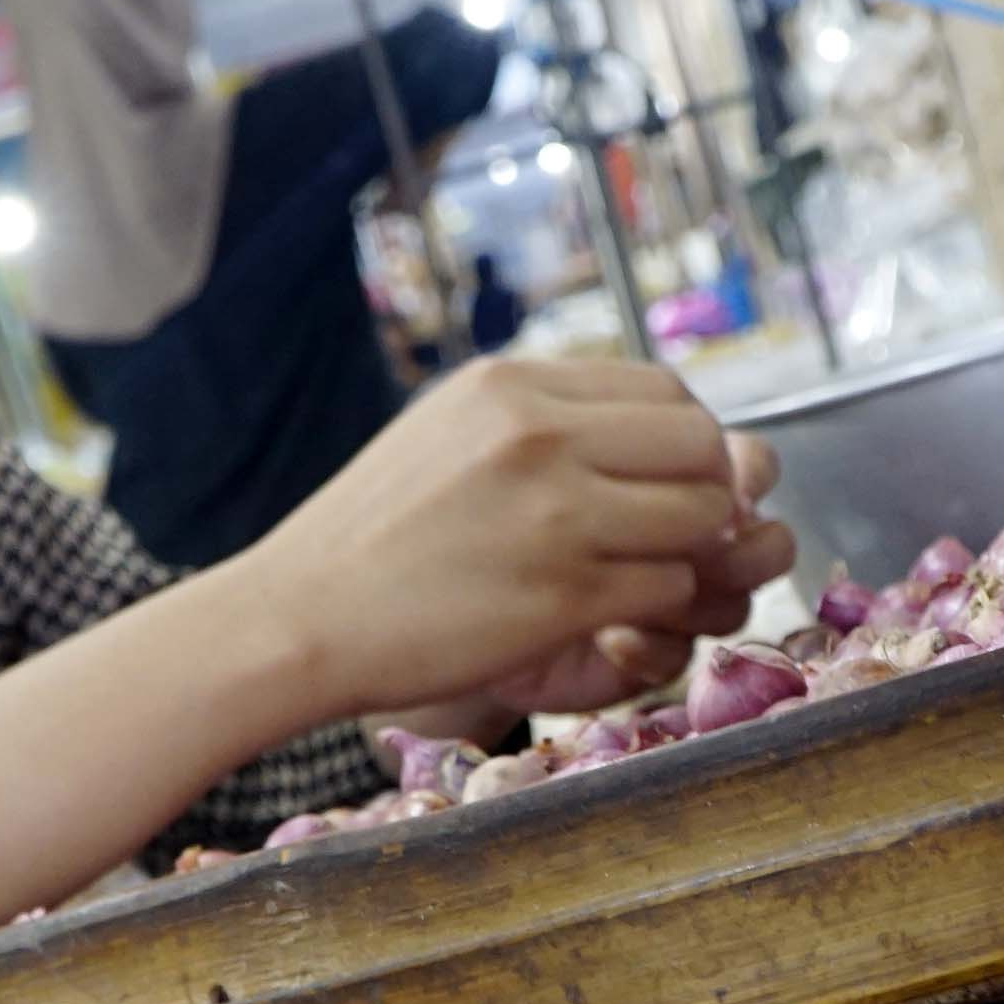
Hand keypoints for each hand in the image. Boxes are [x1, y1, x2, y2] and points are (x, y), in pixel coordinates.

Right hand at [231, 365, 792, 728]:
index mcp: (511, 386)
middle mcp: (540, 435)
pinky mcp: (565, 595)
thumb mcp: (448, 431)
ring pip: (701, 517)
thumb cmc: (371, 536)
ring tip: (634, 572)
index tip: (658, 481)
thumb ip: (539, 417)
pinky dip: (656, 604)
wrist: (301, 618)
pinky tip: (606, 612)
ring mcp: (557, 515)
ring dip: (686, 552)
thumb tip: (640, 428)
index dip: (681, 442)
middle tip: (668, 531)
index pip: (665, 391)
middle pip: (700, 444)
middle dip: (702, 490)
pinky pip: (669, 587)